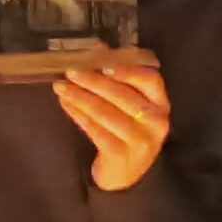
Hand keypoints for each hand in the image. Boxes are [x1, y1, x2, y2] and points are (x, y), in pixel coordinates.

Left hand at [55, 66, 170, 191]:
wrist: (126, 175)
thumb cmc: (128, 130)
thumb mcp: (129, 103)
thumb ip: (117, 75)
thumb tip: (98, 47)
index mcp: (160, 102)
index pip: (150, 79)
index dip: (127, 69)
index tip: (103, 61)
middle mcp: (155, 121)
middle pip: (123, 95)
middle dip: (94, 81)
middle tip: (71, 70)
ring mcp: (140, 140)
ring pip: (106, 113)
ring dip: (81, 97)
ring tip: (61, 86)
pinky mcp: (121, 155)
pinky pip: (95, 130)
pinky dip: (78, 115)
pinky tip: (66, 104)